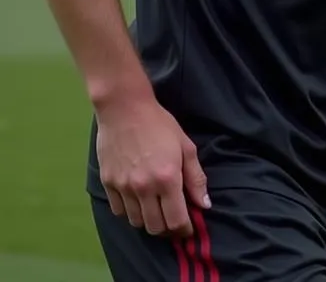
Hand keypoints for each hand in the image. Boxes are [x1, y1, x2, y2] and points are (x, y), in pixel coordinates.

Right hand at [95, 95, 209, 238]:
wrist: (125, 110)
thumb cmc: (160, 124)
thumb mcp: (186, 147)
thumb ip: (196, 178)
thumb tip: (204, 204)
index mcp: (167, 178)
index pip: (176, 220)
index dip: (184, 229)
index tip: (189, 228)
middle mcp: (143, 188)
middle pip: (155, 228)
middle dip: (168, 229)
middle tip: (174, 221)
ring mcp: (123, 188)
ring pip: (136, 223)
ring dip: (149, 221)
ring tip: (157, 210)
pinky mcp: (107, 184)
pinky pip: (119, 212)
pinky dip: (131, 212)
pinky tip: (139, 201)